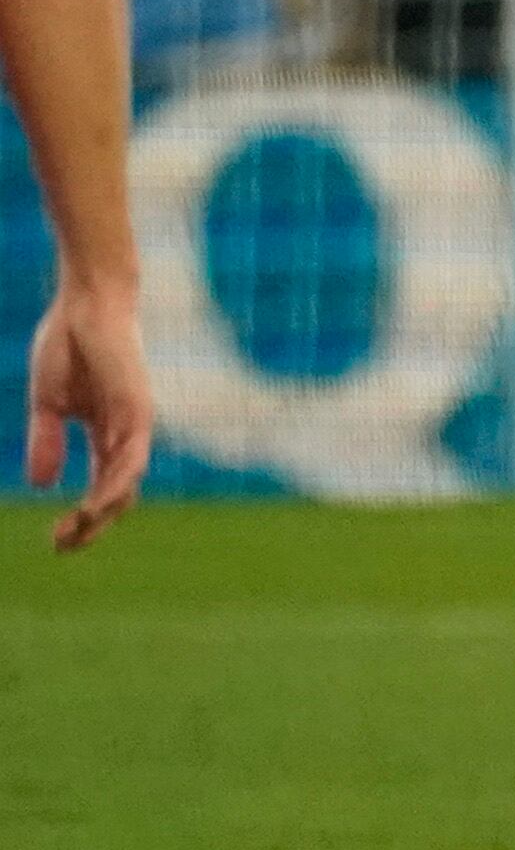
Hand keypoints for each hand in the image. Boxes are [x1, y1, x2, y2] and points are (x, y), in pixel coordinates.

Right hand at [27, 280, 150, 553]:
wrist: (86, 304)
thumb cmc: (68, 346)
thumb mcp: (49, 403)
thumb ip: (46, 441)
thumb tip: (43, 485)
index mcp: (105, 434)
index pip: (103, 487)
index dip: (83, 518)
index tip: (56, 540)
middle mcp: (126, 434)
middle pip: (119, 494)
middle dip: (93, 524)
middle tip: (62, 545)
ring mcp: (134, 422)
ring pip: (128, 481)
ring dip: (102, 511)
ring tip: (76, 531)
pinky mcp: (136, 408)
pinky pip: (132, 454)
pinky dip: (117, 481)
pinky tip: (96, 502)